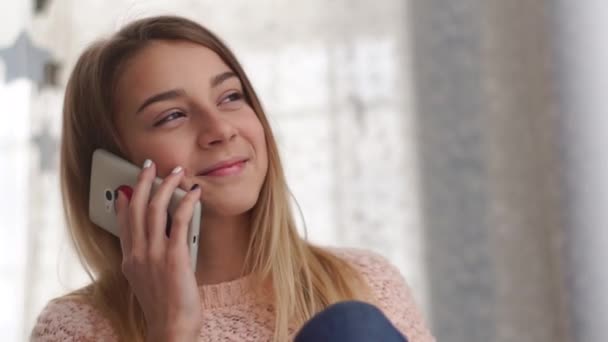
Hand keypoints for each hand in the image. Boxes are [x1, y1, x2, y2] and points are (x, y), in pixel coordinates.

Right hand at [115, 159, 201, 340]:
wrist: (172, 329)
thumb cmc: (165, 307)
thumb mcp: (147, 281)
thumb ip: (146, 257)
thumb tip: (153, 236)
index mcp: (129, 261)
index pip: (123, 223)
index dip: (124, 201)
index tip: (126, 186)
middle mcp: (137, 254)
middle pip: (135, 208)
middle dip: (142, 182)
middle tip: (148, 165)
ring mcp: (154, 255)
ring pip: (155, 209)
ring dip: (165, 185)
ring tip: (176, 171)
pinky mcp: (174, 257)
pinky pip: (179, 221)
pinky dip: (186, 202)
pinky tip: (194, 192)